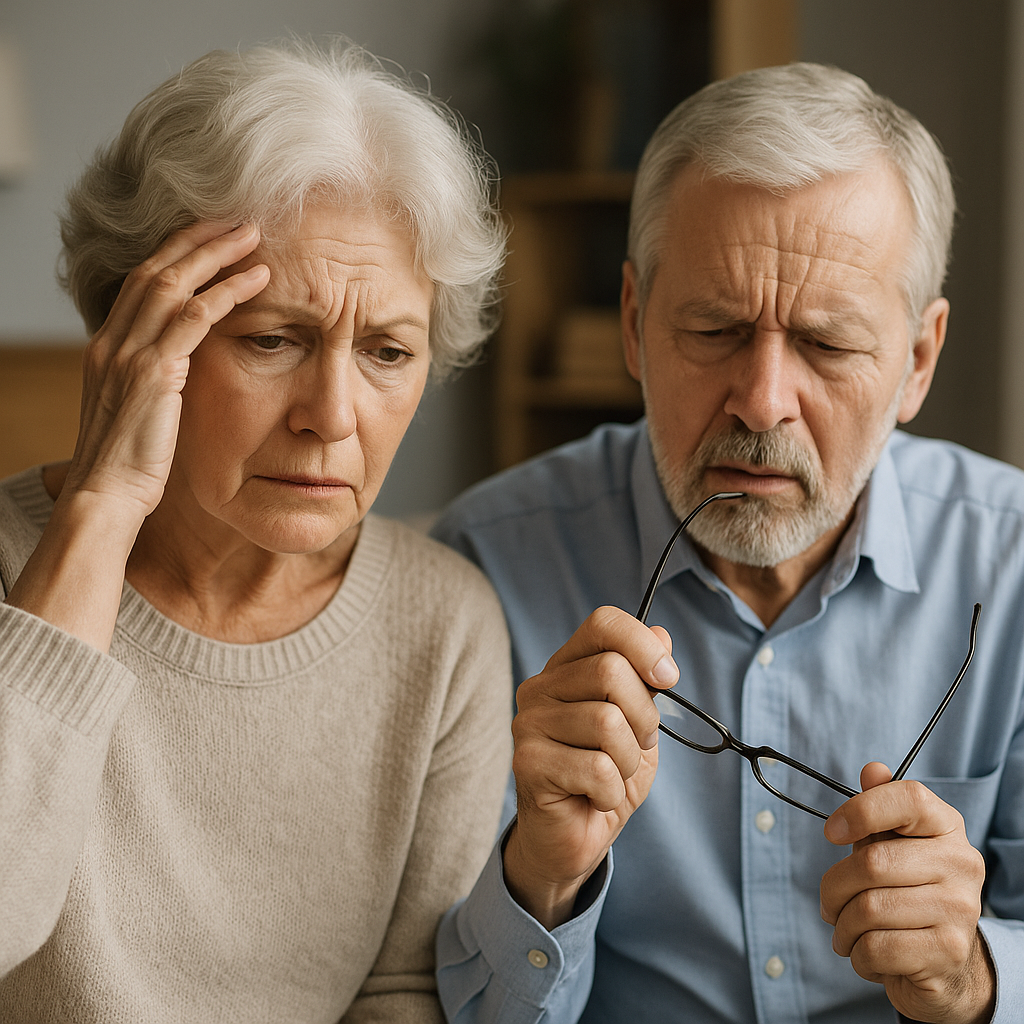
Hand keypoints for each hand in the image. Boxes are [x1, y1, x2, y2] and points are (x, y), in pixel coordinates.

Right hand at [5, 222, 268, 651]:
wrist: (105, 498)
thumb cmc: (128, 465)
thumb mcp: (136, 412)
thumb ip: (154, 381)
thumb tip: (182, 369)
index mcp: (108, 347)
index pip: (141, 281)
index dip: (177, 254)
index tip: (212, 237)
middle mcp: (113, 341)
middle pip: (155, 268)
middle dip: (198, 239)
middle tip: (239, 221)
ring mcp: (129, 355)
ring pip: (173, 283)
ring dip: (216, 254)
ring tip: (253, 236)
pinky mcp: (152, 374)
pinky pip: (193, 319)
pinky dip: (226, 293)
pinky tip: (257, 280)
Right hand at [503, 606, 677, 928]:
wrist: (574, 838)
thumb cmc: (605, 776)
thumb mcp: (638, 725)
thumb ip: (646, 681)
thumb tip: (662, 633)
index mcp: (567, 668)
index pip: (603, 625)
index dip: (643, 644)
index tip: (668, 678)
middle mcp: (540, 687)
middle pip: (611, 671)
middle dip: (644, 717)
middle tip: (636, 746)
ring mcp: (529, 723)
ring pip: (608, 722)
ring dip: (628, 761)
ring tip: (612, 776)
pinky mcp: (527, 762)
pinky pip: (597, 767)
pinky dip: (612, 791)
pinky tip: (596, 797)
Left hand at [820, 762, 994, 1023]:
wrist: (946, 962)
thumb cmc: (907, 890)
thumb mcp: (892, 844)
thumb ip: (880, 806)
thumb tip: (872, 770)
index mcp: (947, 827)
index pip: (908, 798)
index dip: (860, 810)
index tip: (831, 833)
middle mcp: (961, 863)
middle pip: (872, 862)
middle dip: (834, 887)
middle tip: (829, 903)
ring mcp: (960, 908)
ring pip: (869, 909)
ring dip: (842, 926)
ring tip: (845, 931)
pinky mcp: (949, 951)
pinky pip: (878, 948)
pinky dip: (857, 954)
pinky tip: (866, 953)